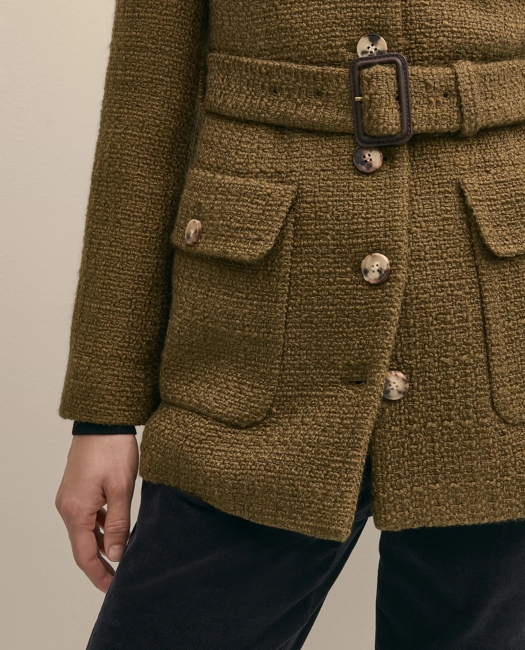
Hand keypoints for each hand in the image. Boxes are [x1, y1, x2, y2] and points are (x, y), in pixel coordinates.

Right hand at [55, 434, 138, 592]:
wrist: (102, 421)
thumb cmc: (112, 451)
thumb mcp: (121, 489)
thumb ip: (118, 524)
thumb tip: (116, 554)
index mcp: (76, 511)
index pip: (85, 555)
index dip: (99, 574)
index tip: (113, 588)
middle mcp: (68, 507)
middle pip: (82, 545)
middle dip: (101, 563)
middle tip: (120, 578)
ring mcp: (71, 497)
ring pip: (86, 530)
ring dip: (101, 544)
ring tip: (122, 556)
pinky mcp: (77, 488)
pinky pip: (87, 516)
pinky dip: (100, 526)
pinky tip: (116, 529)